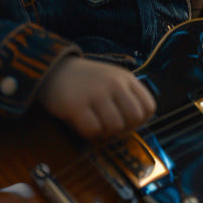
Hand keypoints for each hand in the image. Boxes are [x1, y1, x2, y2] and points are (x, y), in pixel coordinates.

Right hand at [39, 56, 155, 138]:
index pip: (149, 107)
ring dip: (106, 132)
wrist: (53, 70)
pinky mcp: (76, 105)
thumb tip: (138, 124)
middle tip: (111, 127)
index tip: (127, 123)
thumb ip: (127, 96)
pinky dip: (89, 132)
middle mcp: (114, 84)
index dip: (141, 121)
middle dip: (125, 128)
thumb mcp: (113, 79)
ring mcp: (95, 94)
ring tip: (96, 124)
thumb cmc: (86, 80)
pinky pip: (93, 130)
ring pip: (115, 127)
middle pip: (135, 118)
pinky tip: (83, 123)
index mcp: (126, 78)